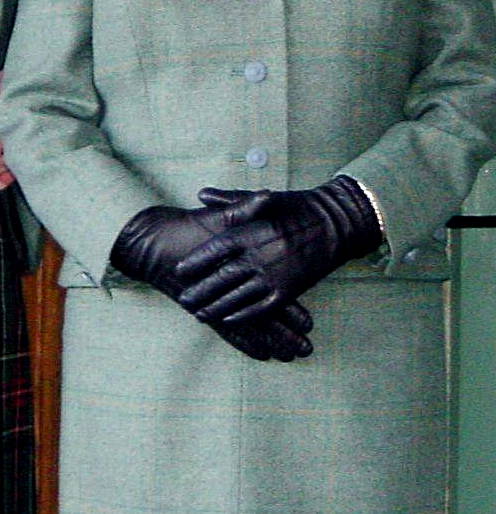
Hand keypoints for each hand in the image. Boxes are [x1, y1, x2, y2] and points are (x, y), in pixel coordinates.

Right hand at [110, 201, 313, 360]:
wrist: (147, 243)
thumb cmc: (182, 228)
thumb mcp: (213, 216)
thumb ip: (243, 209)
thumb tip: (267, 197)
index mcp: (230, 268)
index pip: (264, 293)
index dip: (287, 309)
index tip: (309, 322)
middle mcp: (222, 290)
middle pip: (259, 318)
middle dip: (283, 334)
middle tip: (306, 350)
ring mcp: (212, 302)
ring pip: (246, 328)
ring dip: (269, 343)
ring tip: (290, 357)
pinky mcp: (202, 309)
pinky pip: (227, 331)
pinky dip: (245, 343)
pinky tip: (260, 354)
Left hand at [176, 176, 382, 323]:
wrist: (335, 224)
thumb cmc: (297, 208)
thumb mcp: (264, 200)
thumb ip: (231, 200)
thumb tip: (201, 193)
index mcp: (251, 231)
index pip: (215, 249)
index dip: (195, 261)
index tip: (178, 270)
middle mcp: (259, 255)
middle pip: (222, 277)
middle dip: (200, 290)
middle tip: (183, 299)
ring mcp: (274, 275)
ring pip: (238, 296)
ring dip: (217, 307)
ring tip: (198, 314)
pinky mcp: (288, 290)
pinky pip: (261, 307)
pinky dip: (244, 315)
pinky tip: (229, 320)